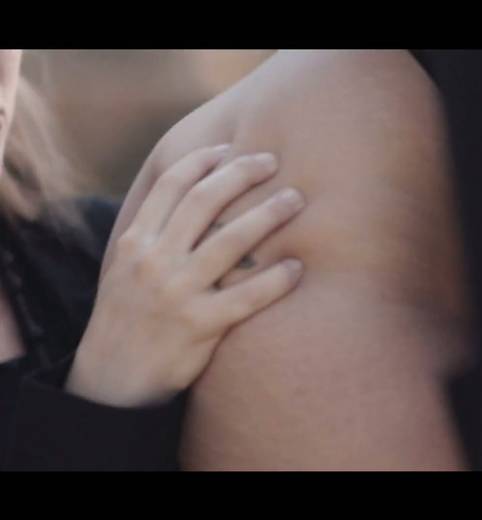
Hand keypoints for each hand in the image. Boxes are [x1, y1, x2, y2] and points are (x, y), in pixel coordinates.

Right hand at [67, 144, 305, 406]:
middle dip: (241, 174)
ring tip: (296, 199)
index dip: (203, 161)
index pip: (170, 186)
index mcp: (136, 242)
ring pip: (230, 240)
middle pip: (205, 201)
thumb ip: (154, 235)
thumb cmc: (129, 317)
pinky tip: (297, 267)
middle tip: (273, 161)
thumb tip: (194, 197)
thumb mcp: (126, 269)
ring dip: (268, 214)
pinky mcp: (200, 326)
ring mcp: (177, 293)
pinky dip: (275, 279)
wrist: (113, 379)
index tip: (230, 147)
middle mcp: (154, 261)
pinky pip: (246, 296)